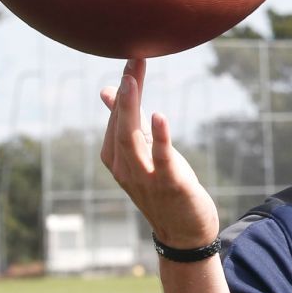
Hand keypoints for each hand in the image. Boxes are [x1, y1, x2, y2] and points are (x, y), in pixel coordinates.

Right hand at [100, 58, 219, 247]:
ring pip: (131, 139)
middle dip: (125, 92)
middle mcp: (124, 167)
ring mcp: (145, 177)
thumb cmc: (163, 187)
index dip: (123, 90)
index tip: (132, 59)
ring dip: (130, 109)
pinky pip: (161, 158)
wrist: (184, 233)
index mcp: (116, 157)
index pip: (116, 118)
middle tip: (132, 61)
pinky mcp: (170, 184)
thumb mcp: (142, 154)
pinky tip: (158, 115)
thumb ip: (126, 124)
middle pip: (120, 124)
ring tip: (131, 81)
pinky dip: (160, 136)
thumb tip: (107, 91)